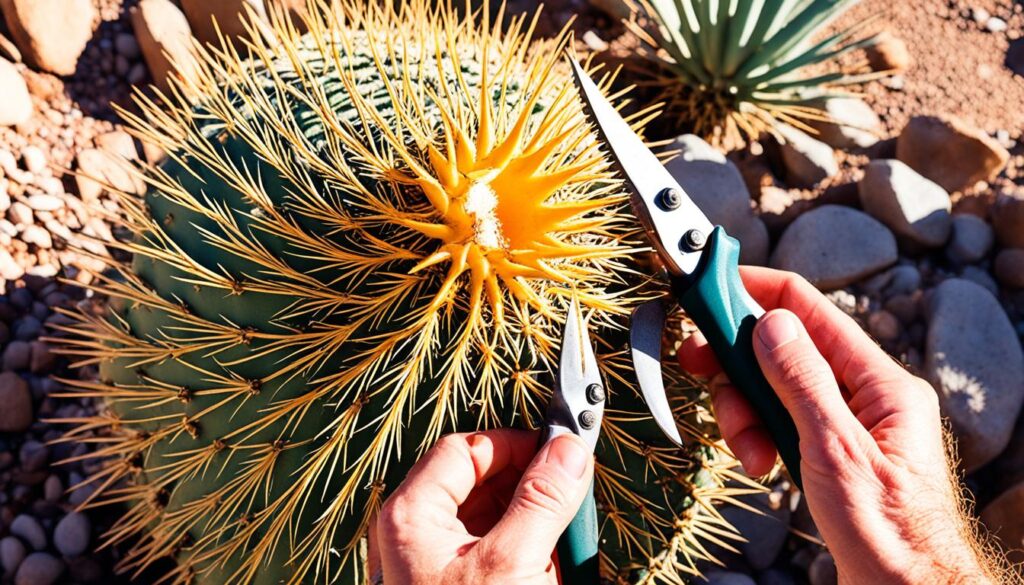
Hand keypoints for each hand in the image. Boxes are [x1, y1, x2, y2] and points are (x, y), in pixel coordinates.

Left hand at [370, 429, 593, 584]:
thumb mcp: (513, 564)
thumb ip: (543, 500)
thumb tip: (567, 450)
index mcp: (412, 516)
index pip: (467, 449)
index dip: (516, 444)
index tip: (560, 449)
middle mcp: (420, 536)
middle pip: (485, 484)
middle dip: (533, 494)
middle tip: (570, 504)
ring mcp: (441, 566)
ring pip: (500, 522)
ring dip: (538, 535)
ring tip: (556, 562)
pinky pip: (504, 558)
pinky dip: (534, 564)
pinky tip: (549, 581)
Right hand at [678, 267, 1001, 583]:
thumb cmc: (888, 531)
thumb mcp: (836, 448)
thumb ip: (801, 380)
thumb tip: (770, 321)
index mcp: (880, 381)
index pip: (809, 310)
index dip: (757, 290)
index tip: (708, 283)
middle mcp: (863, 394)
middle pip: (781, 350)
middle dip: (739, 365)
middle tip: (698, 365)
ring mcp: (843, 422)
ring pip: (772, 391)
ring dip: (745, 414)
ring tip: (749, 451)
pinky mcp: (825, 450)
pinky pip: (778, 425)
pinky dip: (759, 439)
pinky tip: (762, 465)